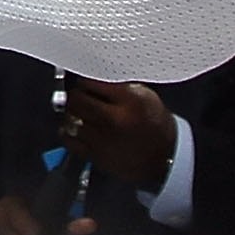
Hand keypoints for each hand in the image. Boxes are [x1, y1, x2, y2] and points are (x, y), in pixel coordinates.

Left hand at [60, 78, 176, 189]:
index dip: (85, 80)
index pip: (91, 81)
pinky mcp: (96, 156)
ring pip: (70, 117)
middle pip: (76, 99)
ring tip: (79, 111)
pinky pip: (68, 139)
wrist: (166, 158)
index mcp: (128, 100)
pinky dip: (67, 131)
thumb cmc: (156, 125)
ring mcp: (103, 139)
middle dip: (76, 95)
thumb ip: (119, 85)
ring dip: (71, 112)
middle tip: (80, 95)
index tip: (85, 82)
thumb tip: (93, 76)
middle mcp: (114, 119)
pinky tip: (75, 128)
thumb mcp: (146, 96)